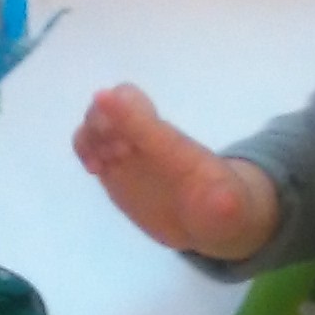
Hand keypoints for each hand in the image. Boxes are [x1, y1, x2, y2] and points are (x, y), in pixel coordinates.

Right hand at [74, 86, 274, 261]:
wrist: (212, 217)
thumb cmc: (224, 207)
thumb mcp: (230, 209)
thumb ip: (225, 205)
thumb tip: (224, 203)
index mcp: (175, 146)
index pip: (147, 120)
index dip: (124, 109)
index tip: (103, 98)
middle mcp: (149, 141)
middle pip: (117, 104)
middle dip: (103, 124)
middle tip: (114, 158)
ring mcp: (130, 153)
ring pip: (99, 121)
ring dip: (90, 136)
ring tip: (100, 166)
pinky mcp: (117, 169)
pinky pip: (92, 144)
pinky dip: (85, 149)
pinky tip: (95, 169)